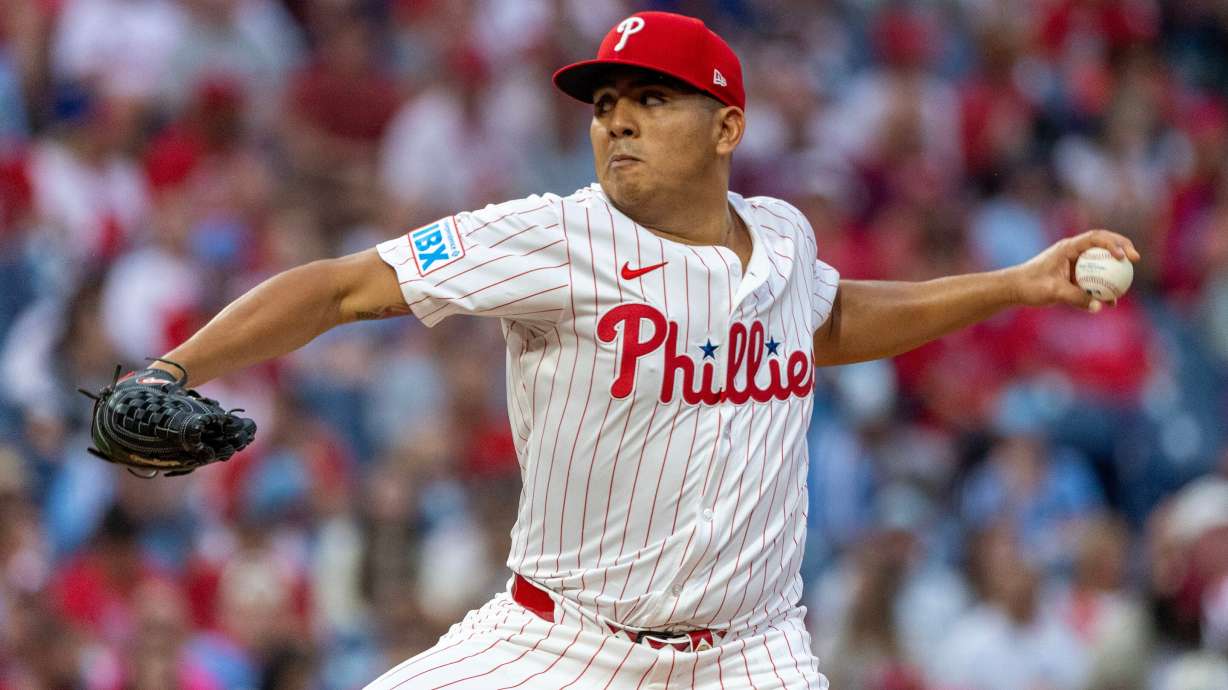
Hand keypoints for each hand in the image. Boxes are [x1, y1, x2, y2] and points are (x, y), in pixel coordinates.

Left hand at [1008, 229, 1140, 311]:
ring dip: (1115, 269)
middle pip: (1103, 244)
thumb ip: (1076, 297)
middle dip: (1122, 247)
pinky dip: (1103, 287)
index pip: (1096, 238)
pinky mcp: (1073, 276)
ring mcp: (1074, 263)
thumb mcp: (1053, 291)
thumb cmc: (1030, 286)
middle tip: (1136, 259)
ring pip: (1100, 262)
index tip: (1124, 256)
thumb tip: (1099, 306)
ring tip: (1127, 282)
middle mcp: (1073, 251)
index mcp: (1068, 247)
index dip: (1114, 243)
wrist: (1014, 290)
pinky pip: (1093, 279)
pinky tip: (1111, 302)